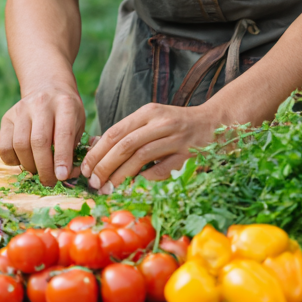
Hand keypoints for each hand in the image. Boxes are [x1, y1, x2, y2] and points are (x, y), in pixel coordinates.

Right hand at [0, 85, 84, 185]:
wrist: (48, 87)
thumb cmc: (66, 111)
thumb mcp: (78, 123)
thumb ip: (74, 147)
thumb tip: (64, 175)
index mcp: (65, 104)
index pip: (62, 133)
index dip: (62, 157)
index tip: (62, 176)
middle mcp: (41, 104)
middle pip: (38, 141)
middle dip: (44, 168)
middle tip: (50, 181)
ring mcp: (21, 109)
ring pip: (20, 145)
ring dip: (29, 166)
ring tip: (38, 171)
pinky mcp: (7, 117)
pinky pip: (4, 147)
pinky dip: (13, 161)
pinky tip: (23, 160)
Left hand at [79, 102, 222, 191]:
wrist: (215, 123)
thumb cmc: (178, 125)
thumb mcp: (153, 121)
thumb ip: (129, 132)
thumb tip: (97, 148)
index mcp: (149, 112)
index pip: (116, 132)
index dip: (97, 152)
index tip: (86, 169)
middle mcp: (160, 122)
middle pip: (125, 145)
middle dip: (104, 166)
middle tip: (93, 183)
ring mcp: (175, 138)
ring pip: (140, 158)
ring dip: (120, 176)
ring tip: (108, 189)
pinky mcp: (187, 154)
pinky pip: (160, 170)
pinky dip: (144, 180)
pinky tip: (134, 188)